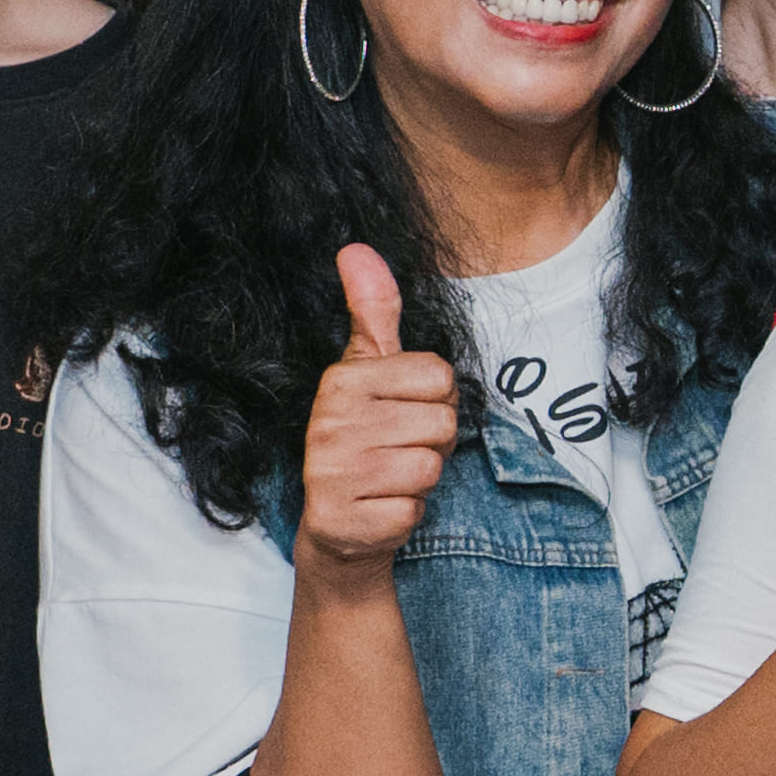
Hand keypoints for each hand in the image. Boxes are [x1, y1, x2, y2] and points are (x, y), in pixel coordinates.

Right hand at [294, 244, 462, 581]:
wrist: (339, 527)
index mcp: (343, 380)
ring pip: (432, 467)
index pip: (441, 377)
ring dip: (422, 478)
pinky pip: (415, 509)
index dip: (437, 400)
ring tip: (389, 478)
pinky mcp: (346, 520)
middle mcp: (331, 422)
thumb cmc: (366, 440)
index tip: (405, 413)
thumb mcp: (369, 371)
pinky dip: (408, 514)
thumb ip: (372, 312)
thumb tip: (356, 248)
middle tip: (398, 450)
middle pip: (443, 423)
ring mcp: (335, 473)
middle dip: (434, 443)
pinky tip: (381, 508)